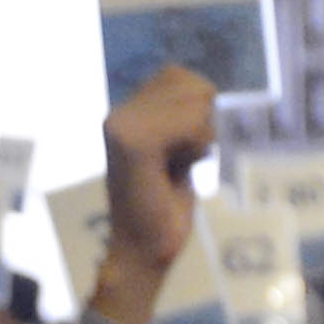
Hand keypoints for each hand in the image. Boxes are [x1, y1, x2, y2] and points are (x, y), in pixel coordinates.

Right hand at [93, 68, 216, 323]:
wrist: (144, 248)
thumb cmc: (165, 206)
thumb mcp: (178, 152)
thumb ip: (182, 120)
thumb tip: (206, 90)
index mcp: (125, 114)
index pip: (178, 75)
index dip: (199, 105)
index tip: (186, 145)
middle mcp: (116, 114)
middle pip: (190, 83)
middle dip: (203, 119)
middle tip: (185, 157)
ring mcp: (120, 126)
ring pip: (193, 101)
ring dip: (202, 133)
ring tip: (180, 163)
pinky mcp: (132, 143)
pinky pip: (189, 123)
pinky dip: (198, 144)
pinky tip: (184, 166)